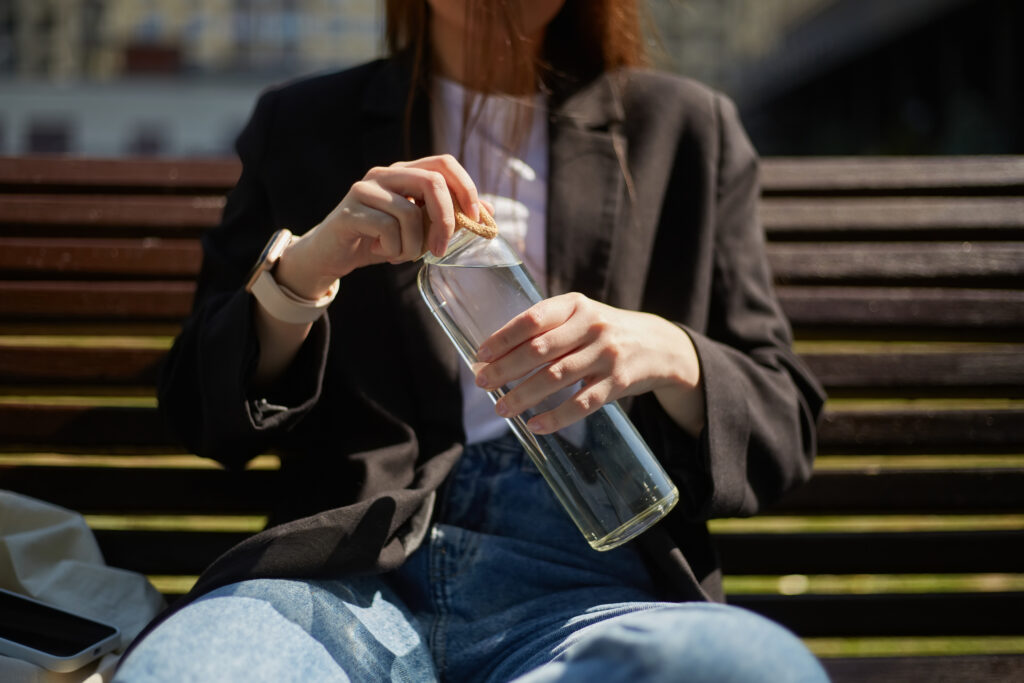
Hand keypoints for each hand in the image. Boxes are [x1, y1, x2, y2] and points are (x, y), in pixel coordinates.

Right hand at [275, 154, 480, 298]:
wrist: (334, 254)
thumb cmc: (380, 240)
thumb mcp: (420, 229)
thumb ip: (449, 217)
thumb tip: (489, 212)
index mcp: (405, 172)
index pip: (444, 163)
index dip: (466, 187)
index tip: (476, 218)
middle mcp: (386, 174)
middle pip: (431, 182)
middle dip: (445, 221)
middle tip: (441, 249)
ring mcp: (366, 190)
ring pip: (410, 212)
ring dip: (414, 244)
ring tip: (404, 255)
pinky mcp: (350, 212)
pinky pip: (388, 229)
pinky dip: (394, 249)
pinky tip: (385, 253)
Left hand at [473, 292, 704, 435]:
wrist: (658, 345)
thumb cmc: (603, 331)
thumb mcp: (580, 315)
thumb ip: (546, 328)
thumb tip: (494, 356)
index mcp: (575, 305)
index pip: (533, 319)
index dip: (504, 337)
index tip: (481, 355)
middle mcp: (592, 326)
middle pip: (540, 349)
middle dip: (506, 368)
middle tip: (482, 383)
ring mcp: (606, 355)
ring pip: (557, 377)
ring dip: (524, 395)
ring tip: (501, 408)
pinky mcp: (618, 383)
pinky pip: (582, 404)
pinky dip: (556, 417)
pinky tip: (534, 425)